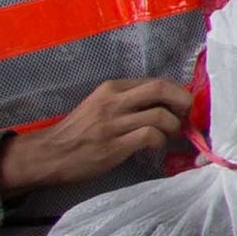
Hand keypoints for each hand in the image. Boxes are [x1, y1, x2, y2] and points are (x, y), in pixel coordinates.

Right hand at [0, 77, 193, 196]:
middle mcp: (113, 102)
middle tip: (187, 115)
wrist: (49, 154)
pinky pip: (150, 136)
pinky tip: (154, 147)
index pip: (155, 81)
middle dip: (183, 101)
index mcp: (111, 88)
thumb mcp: (99, 105)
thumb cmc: (78, 131)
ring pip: (160, 115)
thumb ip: (127, 101)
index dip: (176, 92)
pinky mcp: (114, 146)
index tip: (182, 104)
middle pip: (161, 90)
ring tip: (171, 135)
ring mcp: (113, 124)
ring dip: (174, 126)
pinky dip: (160, 141)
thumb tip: (163, 103)